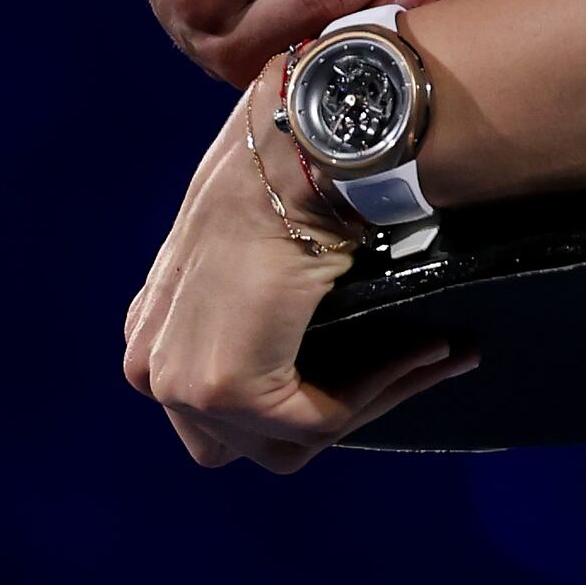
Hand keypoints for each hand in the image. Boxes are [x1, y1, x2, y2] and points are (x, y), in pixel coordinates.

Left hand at [118, 83, 478, 470]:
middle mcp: (150, 367)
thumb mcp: (257, 249)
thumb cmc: (292, 173)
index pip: (229, 412)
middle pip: (252, 441)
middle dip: (341, 415)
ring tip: (435, 354)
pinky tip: (427, 350)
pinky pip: (319, 421)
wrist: (305, 143)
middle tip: (418, 365)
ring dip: (373, 399)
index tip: (394, 361)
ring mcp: (180, 383)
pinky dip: (381, 389)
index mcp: (151, 334)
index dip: (317, 399)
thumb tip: (327, 346)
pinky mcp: (226, 388)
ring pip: (291, 439)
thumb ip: (262, 310)